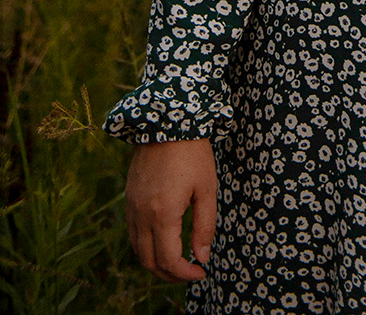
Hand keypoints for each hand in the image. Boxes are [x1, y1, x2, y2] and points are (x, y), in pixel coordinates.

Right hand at [125, 137, 216, 282]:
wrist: (166, 121)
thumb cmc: (192, 153)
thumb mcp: (206, 189)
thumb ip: (204, 226)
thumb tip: (202, 257)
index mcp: (162, 215)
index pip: (169, 261)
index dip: (186, 274)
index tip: (202, 272)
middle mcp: (141, 216)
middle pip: (149, 263)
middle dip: (170, 275)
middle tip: (191, 271)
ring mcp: (132, 207)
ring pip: (138, 251)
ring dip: (157, 263)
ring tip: (179, 261)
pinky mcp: (129, 199)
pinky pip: (133, 234)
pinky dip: (147, 246)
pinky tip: (164, 241)